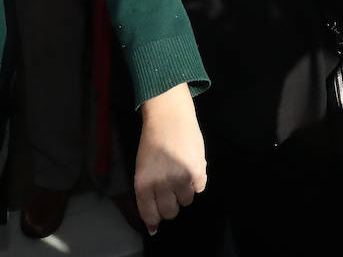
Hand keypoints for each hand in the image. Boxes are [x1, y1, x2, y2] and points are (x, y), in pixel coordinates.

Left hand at [134, 82, 205, 233]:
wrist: (169, 116)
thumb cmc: (153, 142)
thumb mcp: (143, 168)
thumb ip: (147, 195)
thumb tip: (153, 226)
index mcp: (143, 184)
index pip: (150, 215)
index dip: (155, 218)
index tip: (158, 215)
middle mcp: (161, 184)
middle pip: (170, 212)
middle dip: (171, 203)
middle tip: (170, 187)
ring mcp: (180, 178)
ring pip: (186, 201)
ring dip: (184, 190)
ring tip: (180, 171)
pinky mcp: (196, 171)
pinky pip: (200, 188)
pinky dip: (197, 180)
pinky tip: (190, 165)